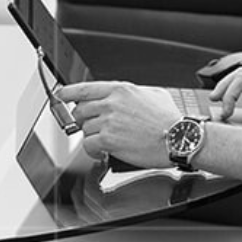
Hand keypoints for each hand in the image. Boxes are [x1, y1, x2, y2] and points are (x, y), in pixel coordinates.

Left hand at [55, 81, 178, 165]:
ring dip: (93, 137)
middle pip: (80, 110)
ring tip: (106, 142)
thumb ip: (132, 93)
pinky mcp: (108, 139)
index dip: (68, 92)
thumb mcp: (154, 94)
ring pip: (85, 129)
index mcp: (121, 90)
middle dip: (84, 120)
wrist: (180, 138)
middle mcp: (112, 103)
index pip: (84, 88)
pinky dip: (93, 151)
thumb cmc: (171, 119)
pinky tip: (103, 152)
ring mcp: (109, 121)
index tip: (61, 95)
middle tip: (94, 127)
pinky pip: (88, 145)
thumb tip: (123, 97)